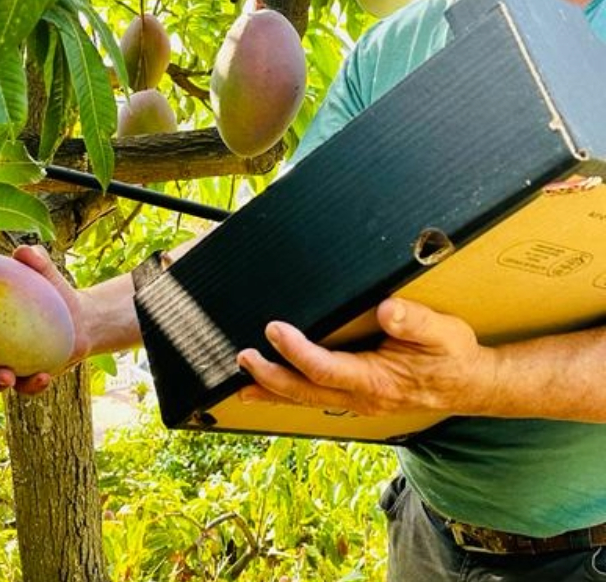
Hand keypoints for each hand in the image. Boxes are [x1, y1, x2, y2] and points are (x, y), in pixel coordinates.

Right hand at [0, 244, 84, 395]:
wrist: (80, 317)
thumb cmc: (53, 289)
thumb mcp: (45, 272)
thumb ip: (35, 260)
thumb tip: (24, 251)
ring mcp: (6, 366)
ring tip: (9, 377)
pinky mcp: (27, 380)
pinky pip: (27, 386)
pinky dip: (33, 384)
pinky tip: (44, 377)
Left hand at [236, 298, 495, 418]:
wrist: (471, 385)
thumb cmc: (454, 355)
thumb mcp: (444, 332)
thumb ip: (416, 320)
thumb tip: (387, 310)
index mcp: (378, 380)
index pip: (326, 368)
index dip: (296, 351)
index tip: (274, 329)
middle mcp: (363, 397)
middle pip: (305, 391)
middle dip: (270, 377)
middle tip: (243, 358)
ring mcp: (359, 401)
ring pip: (307, 400)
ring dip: (273, 391)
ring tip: (241, 384)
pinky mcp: (358, 397)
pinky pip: (317, 398)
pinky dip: (289, 393)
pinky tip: (271, 388)